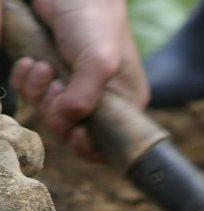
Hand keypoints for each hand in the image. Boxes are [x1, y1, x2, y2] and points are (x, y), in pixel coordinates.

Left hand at [9, 0, 149, 159]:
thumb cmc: (95, 21)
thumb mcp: (99, 61)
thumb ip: (84, 97)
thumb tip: (66, 124)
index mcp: (126, 103)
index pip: (108, 144)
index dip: (88, 145)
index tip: (76, 131)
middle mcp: (102, 101)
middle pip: (73, 132)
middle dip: (57, 113)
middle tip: (57, 86)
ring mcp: (76, 89)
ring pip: (50, 113)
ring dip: (39, 94)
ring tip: (43, 66)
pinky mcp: (54, 75)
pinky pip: (34, 94)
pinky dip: (27, 81)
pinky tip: (32, 62)